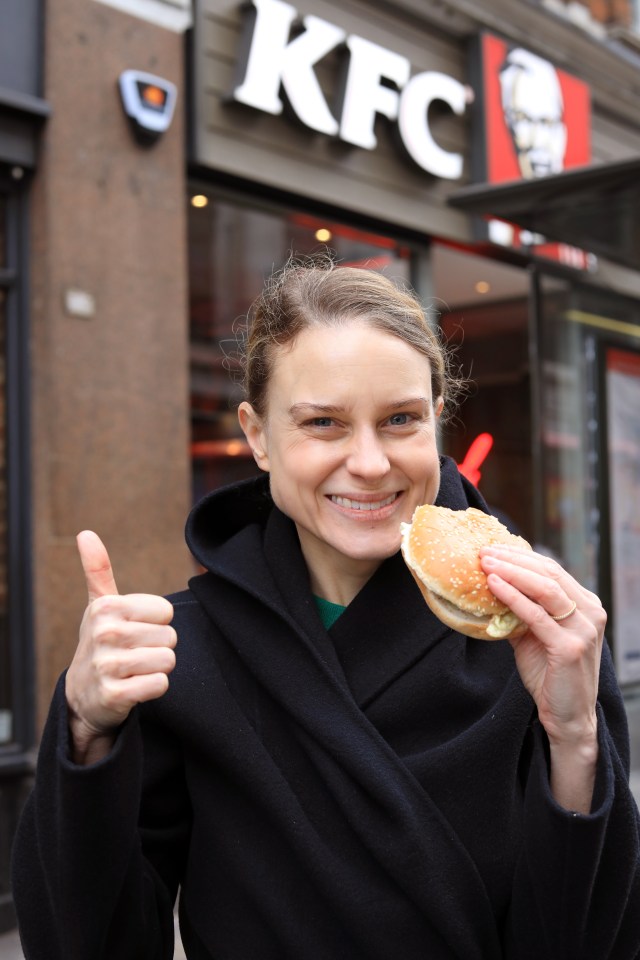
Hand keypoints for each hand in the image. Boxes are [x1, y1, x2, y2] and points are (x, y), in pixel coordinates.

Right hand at [65, 531, 176, 762]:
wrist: (83, 696)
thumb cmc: (101, 643)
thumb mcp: (100, 605)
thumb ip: (98, 569)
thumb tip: (85, 532)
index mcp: (106, 607)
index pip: (166, 611)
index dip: (155, 623)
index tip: (133, 630)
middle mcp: (105, 633)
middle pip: (170, 637)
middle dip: (157, 647)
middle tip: (134, 654)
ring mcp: (108, 665)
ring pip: (168, 660)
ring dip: (156, 668)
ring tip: (134, 670)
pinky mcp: (115, 694)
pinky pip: (160, 684)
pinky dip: (153, 688)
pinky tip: (134, 687)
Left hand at [479, 546, 605, 810]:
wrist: (566, 717)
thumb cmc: (549, 675)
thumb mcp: (533, 635)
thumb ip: (520, 610)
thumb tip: (489, 585)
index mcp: (585, 605)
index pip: (551, 570)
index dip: (521, 556)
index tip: (492, 548)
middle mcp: (590, 612)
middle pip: (549, 574)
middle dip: (513, 559)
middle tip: (484, 551)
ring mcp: (584, 629)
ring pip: (546, 589)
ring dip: (512, 572)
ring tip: (485, 564)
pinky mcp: (570, 647)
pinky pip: (537, 616)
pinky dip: (514, 597)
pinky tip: (495, 587)